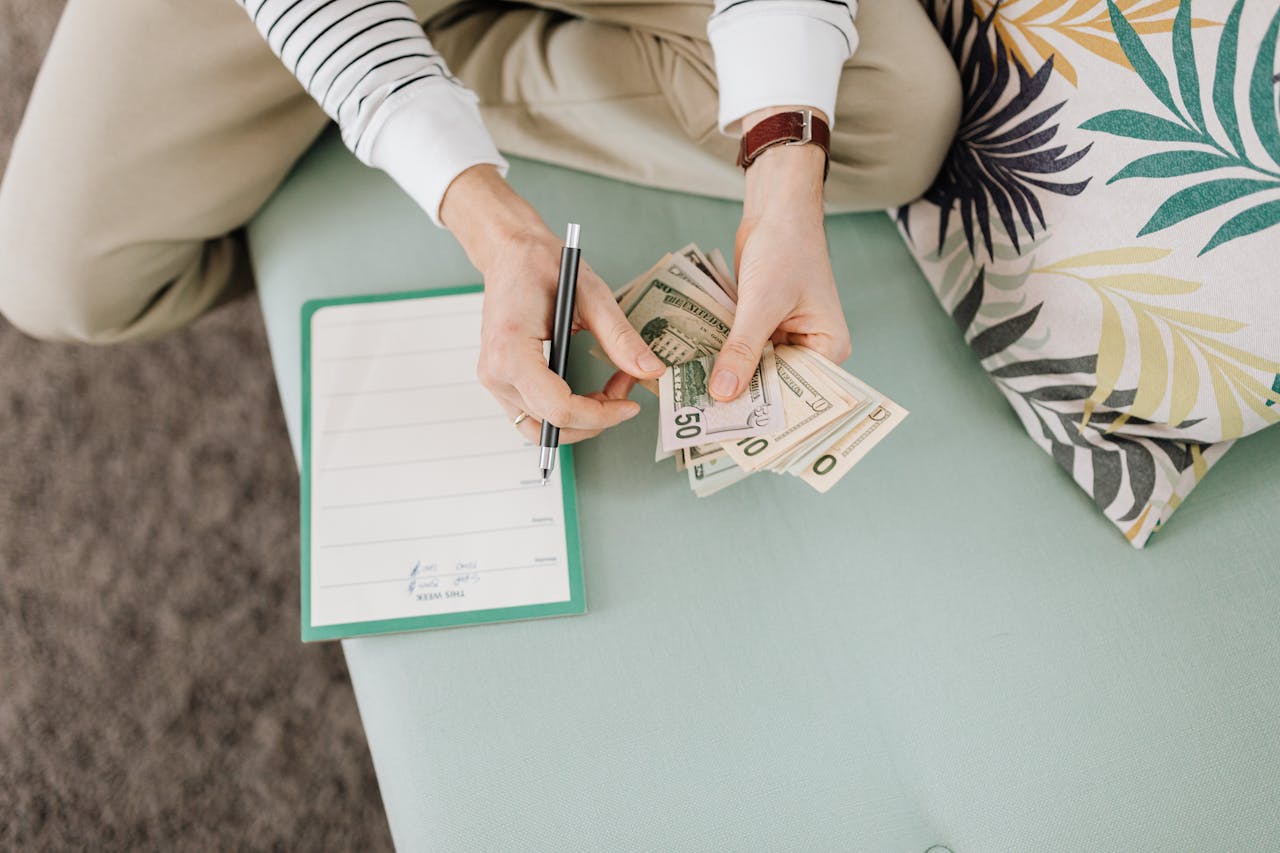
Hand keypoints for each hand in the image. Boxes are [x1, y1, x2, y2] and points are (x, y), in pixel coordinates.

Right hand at [441, 165, 665, 442]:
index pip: (559, 409)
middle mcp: (496, 374)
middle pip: (552, 426)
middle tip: (625, 387)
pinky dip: (566, 413)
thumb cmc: (540, 265)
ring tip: (609, 391)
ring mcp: (495, 382)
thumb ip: (620, 337)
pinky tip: (587, 392)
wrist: (509, 253)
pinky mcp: (502, 382)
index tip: (631, 404)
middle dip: (597, 416)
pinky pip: (534, 416)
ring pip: (542, 430)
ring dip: (582, 420)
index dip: (601, 415)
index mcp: (511, 352)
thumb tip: (651, 370)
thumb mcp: (590, 294)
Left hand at [708, 108, 850, 401]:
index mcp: (828, 349)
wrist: (776, 208)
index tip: (733, 436)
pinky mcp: (761, 329)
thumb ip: (743, 349)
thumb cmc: (786, 248)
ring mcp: (784, 341)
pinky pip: (740, 354)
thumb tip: (723, 393)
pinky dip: (721, 360)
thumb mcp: (762, 302)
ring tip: (692, 409)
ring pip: (753, 373)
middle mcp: (810, 350)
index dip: (766, 415)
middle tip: (704, 429)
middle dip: (741, 402)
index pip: (799, 396)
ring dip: (726, 383)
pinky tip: (693, 377)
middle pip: (774, 389)